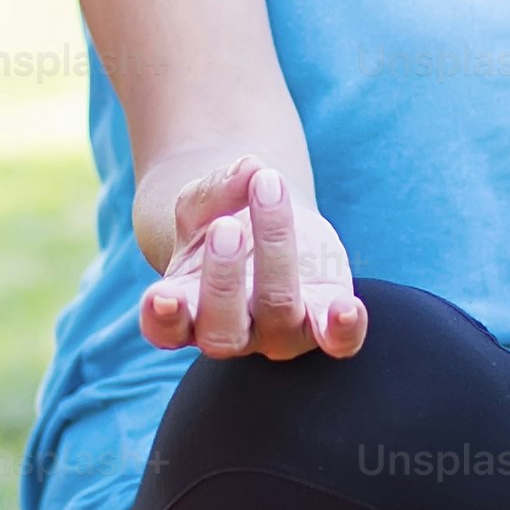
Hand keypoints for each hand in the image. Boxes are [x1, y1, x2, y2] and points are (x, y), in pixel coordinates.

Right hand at [137, 159, 369, 358]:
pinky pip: (336, 341)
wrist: (262, 227)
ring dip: (275, 254)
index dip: (161, 319)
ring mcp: (277, 332)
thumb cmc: (222, 219)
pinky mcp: (321, 321)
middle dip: (223, 279)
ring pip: (277, 312)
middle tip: (226, 227)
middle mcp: (228, 331)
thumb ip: (217, 188)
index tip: (162, 296)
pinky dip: (343, 329)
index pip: (164, 329)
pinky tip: (348, 306)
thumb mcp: (205, 200)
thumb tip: (250, 169)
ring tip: (268, 191)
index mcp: (184, 307)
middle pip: (222, 329)